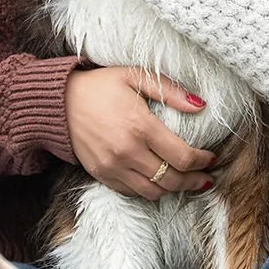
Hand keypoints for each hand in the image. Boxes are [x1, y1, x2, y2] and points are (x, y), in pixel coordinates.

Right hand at [65, 67, 213, 199]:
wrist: (58, 103)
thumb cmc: (100, 86)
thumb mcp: (135, 76)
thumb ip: (170, 90)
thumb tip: (201, 105)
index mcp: (140, 127)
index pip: (182, 157)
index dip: (202, 161)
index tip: (210, 158)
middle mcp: (128, 152)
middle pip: (172, 180)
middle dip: (195, 181)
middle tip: (206, 178)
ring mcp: (113, 167)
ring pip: (154, 192)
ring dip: (174, 190)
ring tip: (186, 182)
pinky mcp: (102, 175)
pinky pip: (132, 193)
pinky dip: (150, 191)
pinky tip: (159, 182)